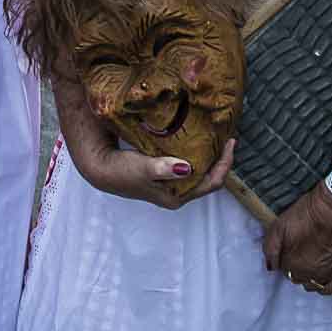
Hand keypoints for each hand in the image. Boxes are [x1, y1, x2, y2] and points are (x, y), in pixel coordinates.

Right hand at [73, 133, 232, 210]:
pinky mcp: (164, 173)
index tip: (230, 142)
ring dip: (209, 155)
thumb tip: (187, 168)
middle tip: (227, 136)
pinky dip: (196, 151)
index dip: (225, 164)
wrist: (100, 166)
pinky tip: (195, 137)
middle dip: (220, 159)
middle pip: (208, 177)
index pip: (212, 183)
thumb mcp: (143, 168)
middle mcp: (177, 192)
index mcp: (177, 196)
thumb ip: (163, 169)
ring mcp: (170, 184)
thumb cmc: (122, 170)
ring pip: (199, 170)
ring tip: (216, 135)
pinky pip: (188, 163)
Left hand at [261, 183, 331, 296]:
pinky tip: (321, 277)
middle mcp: (308, 274)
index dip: (285, 256)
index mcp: (291, 264)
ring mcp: (325, 275)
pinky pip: (329, 289)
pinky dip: (323, 286)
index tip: (289, 248)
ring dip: (308, 276)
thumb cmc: (308, 215)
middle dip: (295, 266)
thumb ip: (270, 248)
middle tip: (299, 251)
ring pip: (310, 284)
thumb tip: (270, 266)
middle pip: (296, 277)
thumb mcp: (279, 225)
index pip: (283, 268)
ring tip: (310, 260)